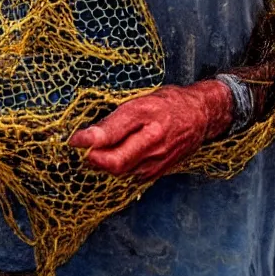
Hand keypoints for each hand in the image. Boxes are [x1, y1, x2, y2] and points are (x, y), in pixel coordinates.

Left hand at [68, 81, 232, 180]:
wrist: (201, 117)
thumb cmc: (169, 103)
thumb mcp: (141, 100)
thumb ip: (116, 119)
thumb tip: (90, 135)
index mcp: (146, 115)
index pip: (111, 133)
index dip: (88, 140)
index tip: (73, 139)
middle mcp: (153, 140)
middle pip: (114, 163)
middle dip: (93, 159)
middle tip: (81, 149)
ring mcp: (157, 160)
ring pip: (120, 171)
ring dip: (102, 164)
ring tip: (94, 150)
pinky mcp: (158, 172)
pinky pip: (130, 174)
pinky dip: (117, 167)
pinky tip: (113, 155)